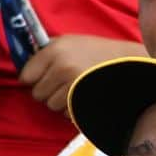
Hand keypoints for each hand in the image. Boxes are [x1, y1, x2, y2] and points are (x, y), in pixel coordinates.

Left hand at [18, 35, 140, 112]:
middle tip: (62, 85)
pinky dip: (72, 109)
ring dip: (60, 102)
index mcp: (54, 50)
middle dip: (47, 92)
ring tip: (75, 90)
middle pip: (37, 94)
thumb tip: (26, 69)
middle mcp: (61, 67)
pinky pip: (66, 113)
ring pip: (51, 105)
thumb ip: (47, 52)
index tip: (42, 79)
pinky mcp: (83, 101)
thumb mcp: (71, 42)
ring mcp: (73, 86)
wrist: (129, 63)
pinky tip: (83, 97)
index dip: (33, 79)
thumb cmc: (98, 52)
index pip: (26, 75)